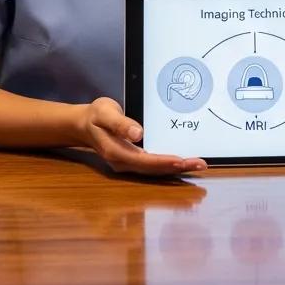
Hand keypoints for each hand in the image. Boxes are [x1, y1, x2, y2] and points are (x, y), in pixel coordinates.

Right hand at [76, 97, 206, 176]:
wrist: (83, 124)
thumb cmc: (95, 116)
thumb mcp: (104, 113)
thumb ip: (120, 124)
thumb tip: (138, 134)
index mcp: (116, 152)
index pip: (144, 160)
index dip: (164, 162)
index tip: (182, 160)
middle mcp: (123, 162)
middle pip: (153, 169)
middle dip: (178, 168)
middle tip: (201, 165)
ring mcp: (128, 163)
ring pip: (155, 170)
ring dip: (176, 168)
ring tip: (197, 165)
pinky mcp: (133, 159)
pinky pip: (153, 165)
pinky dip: (168, 165)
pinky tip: (182, 163)